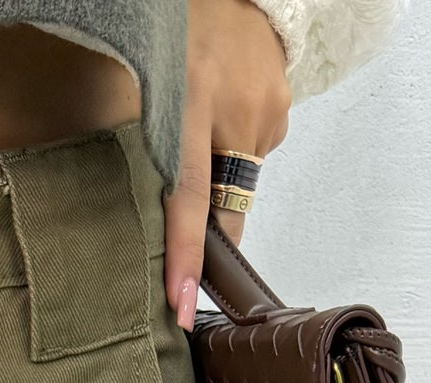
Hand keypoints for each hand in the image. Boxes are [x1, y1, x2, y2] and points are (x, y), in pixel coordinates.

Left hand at [167, 0, 290, 327]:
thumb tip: (154, 212)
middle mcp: (234, 112)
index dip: (185, 257)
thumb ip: (149, 140)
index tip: (180, 306)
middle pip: (221, 202)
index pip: (188, 197)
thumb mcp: (148, 77)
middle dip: (206, 222)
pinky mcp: (282, 112)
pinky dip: (235, 142)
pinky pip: (253, 152)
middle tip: (188, 210)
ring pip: (236, 179)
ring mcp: (265, 113)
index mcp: (191, 100)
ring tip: (206, 114)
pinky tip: (226, 107)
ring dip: (219, 166)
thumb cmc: (179, 28)